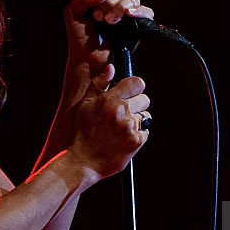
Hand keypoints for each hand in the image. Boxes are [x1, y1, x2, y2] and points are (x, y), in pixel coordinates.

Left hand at [63, 0, 155, 82]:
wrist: (87, 59)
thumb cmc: (80, 38)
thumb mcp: (73, 12)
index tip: (97, 2)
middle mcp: (116, 4)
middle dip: (109, 3)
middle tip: (98, 18)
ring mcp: (127, 15)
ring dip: (120, 8)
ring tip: (109, 23)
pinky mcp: (138, 26)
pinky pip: (147, 12)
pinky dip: (139, 12)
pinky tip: (129, 16)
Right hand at [71, 62, 150, 179]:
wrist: (83, 161)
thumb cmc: (84, 133)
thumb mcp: (86, 105)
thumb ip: (99, 84)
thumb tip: (111, 67)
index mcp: (109, 99)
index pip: (137, 83)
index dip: (136, 88)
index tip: (132, 93)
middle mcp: (121, 111)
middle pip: (145, 99)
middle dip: (137, 106)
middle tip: (125, 116)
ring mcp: (129, 126)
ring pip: (146, 117)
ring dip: (138, 122)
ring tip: (122, 130)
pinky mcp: (136, 141)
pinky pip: (146, 132)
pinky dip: (138, 135)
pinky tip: (124, 139)